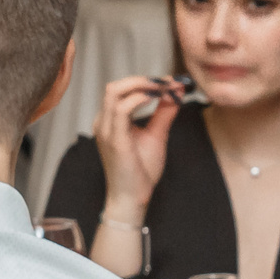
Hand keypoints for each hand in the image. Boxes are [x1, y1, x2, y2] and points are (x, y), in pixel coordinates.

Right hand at [93, 75, 179, 210]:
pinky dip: (139, 99)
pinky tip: (155, 99)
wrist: (132, 198)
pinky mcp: (114, 139)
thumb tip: (176, 93)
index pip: (122, 90)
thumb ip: (164, 113)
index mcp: (110, 120)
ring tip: (163, 88)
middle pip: (115, 86)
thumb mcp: (156, 135)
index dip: (145, 81)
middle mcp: (103, 122)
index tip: (170, 81)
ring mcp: (106, 130)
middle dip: (142, 79)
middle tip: (167, 82)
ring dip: (141, 85)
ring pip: (114, 92)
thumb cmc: (140, 172)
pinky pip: (121, 109)